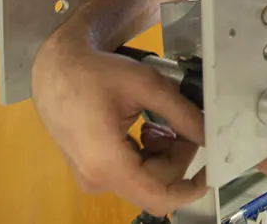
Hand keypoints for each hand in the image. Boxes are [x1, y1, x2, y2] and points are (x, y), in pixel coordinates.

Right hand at [31, 35, 208, 215]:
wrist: (56, 69)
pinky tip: (145, 129)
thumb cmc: (94, 73)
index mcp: (107, 164)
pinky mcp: (92, 171)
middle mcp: (97, 179)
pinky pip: (132, 173)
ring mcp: (92, 178)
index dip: (191, 188)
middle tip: (182, 124)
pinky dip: (147, 153)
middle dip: (177, 155)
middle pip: (157, 183)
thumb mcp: (146, 86)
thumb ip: (182, 114)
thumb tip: (209, 134)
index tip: (210, 171)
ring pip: (147, 179)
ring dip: (163, 153)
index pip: (160, 197)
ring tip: (158, 123)